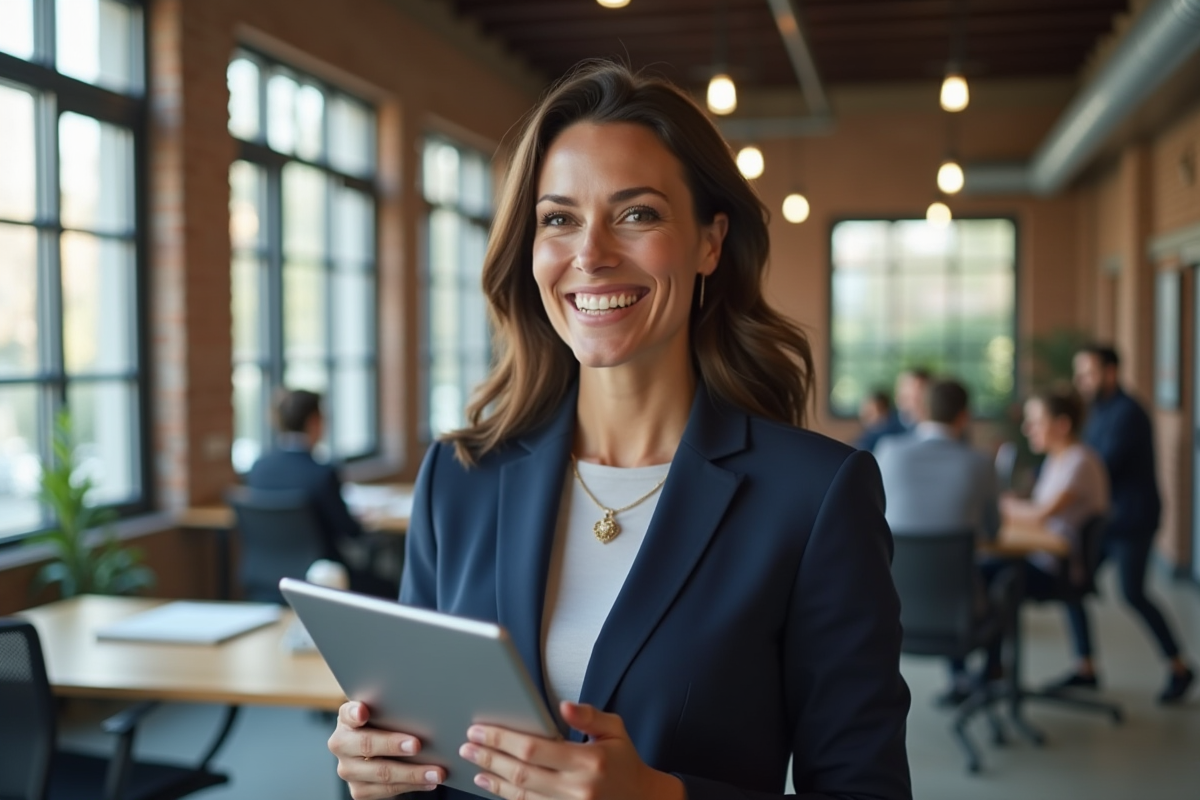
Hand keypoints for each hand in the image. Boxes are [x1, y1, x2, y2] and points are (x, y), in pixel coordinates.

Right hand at [328, 701, 445, 797]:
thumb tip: (422, 707)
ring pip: (380, 773)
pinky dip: (411, 786)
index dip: (354, 713)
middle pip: (366, 744)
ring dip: (412, 773)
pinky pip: (386, 790)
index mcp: (347, 719)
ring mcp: (348, 769)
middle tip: (417, 745)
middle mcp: (341, 744)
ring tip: (436, 772)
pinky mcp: (358, 789)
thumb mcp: (385, 713)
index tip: (363, 712)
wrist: (377, 751)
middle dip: (392, 745)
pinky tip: (429, 782)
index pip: (347, 713)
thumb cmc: (385, 724)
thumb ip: (392, 709)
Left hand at [459, 701, 684, 799]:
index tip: (480, 729)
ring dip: (494, 780)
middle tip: (468, 745)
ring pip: (521, 795)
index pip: (534, 749)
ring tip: (475, 766)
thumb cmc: (625, 762)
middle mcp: (577, 789)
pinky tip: (494, 786)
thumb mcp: (615, 729)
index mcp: (589, 761)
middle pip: (520, 773)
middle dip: (489, 757)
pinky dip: (508, 797)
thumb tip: (563, 705)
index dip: (502, 739)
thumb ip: (589, 715)